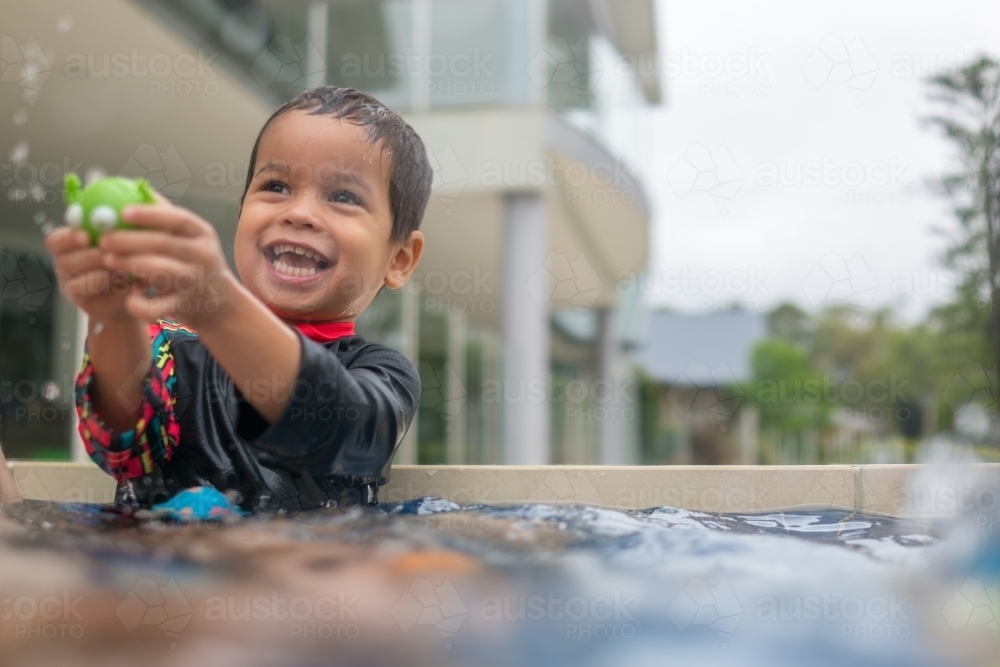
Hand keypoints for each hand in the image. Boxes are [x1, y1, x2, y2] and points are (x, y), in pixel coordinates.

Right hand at [45, 226, 138, 321]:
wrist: (139, 290)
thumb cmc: (128, 256)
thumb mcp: (123, 238)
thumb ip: (118, 224)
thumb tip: (130, 205)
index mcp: (68, 247)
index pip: (55, 241)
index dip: (67, 238)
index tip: (86, 236)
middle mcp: (65, 269)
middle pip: (65, 263)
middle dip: (90, 258)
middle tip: (111, 255)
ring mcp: (75, 291)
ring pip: (79, 285)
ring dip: (104, 276)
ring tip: (126, 270)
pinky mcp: (92, 309)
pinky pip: (103, 302)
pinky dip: (121, 293)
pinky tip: (138, 285)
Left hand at [100, 197, 237, 327]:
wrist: (222, 304)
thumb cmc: (196, 263)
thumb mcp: (192, 238)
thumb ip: (166, 216)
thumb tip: (136, 187)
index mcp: (202, 234)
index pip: (177, 218)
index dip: (149, 215)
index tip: (123, 211)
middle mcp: (203, 256)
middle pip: (162, 244)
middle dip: (128, 240)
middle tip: (104, 239)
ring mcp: (195, 282)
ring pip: (158, 271)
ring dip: (128, 265)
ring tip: (107, 260)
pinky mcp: (185, 306)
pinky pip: (156, 306)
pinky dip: (139, 303)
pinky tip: (129, 296)